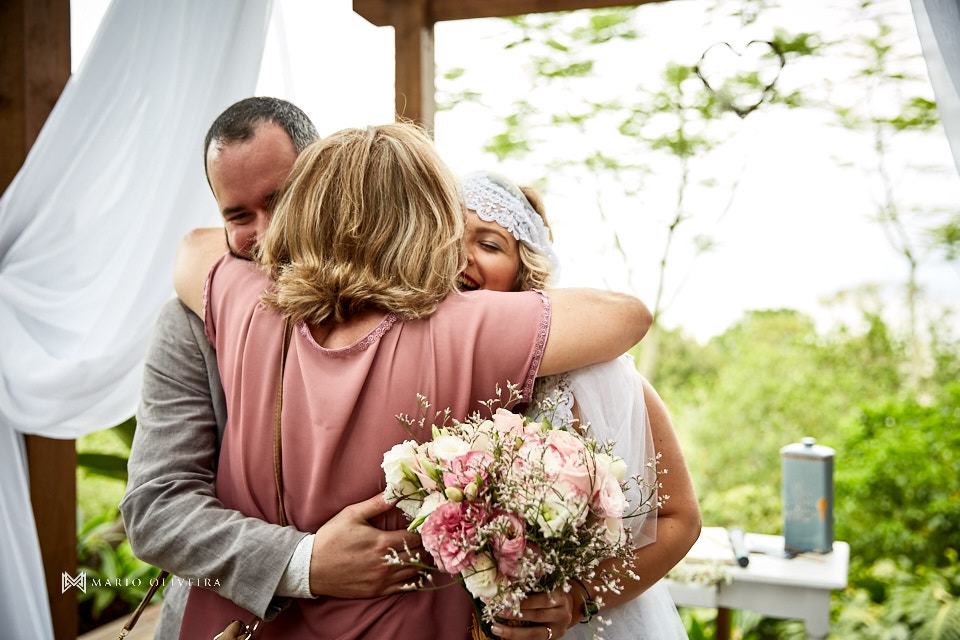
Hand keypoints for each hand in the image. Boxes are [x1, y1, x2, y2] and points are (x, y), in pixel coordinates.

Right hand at [309, 493, 423, 597]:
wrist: (311, 567)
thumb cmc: (331, 537)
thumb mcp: (352, 514)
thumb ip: (377, 503)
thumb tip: (397, 491)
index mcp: (382, 543)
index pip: (416, 538)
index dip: (423, 530)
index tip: (424, 525)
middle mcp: (386, 564)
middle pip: (419, 555)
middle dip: (426, 545)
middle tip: (428, 537)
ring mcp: (382, 580)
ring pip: (415, 572)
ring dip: (422, 561)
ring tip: (422, 551)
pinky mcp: (377, 591)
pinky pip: (405, 588)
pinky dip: (414, 578)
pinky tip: (414, 570)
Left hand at [490, 589, 576, 639]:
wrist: (568, 607)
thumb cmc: (552, 594)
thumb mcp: (548, 586)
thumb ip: (533, 585)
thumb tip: (508, 583)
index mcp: (560, 597)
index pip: (543, 600)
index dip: (525, 601)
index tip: (507, 599)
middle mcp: (562, 614)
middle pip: (538, 616)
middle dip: (516, 614)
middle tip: (499, 612)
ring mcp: (558, 629)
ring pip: (534, 633)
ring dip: (513, 631)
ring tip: (496, 627)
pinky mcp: (552, 638)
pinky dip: (518, 638)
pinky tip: (505, 634)